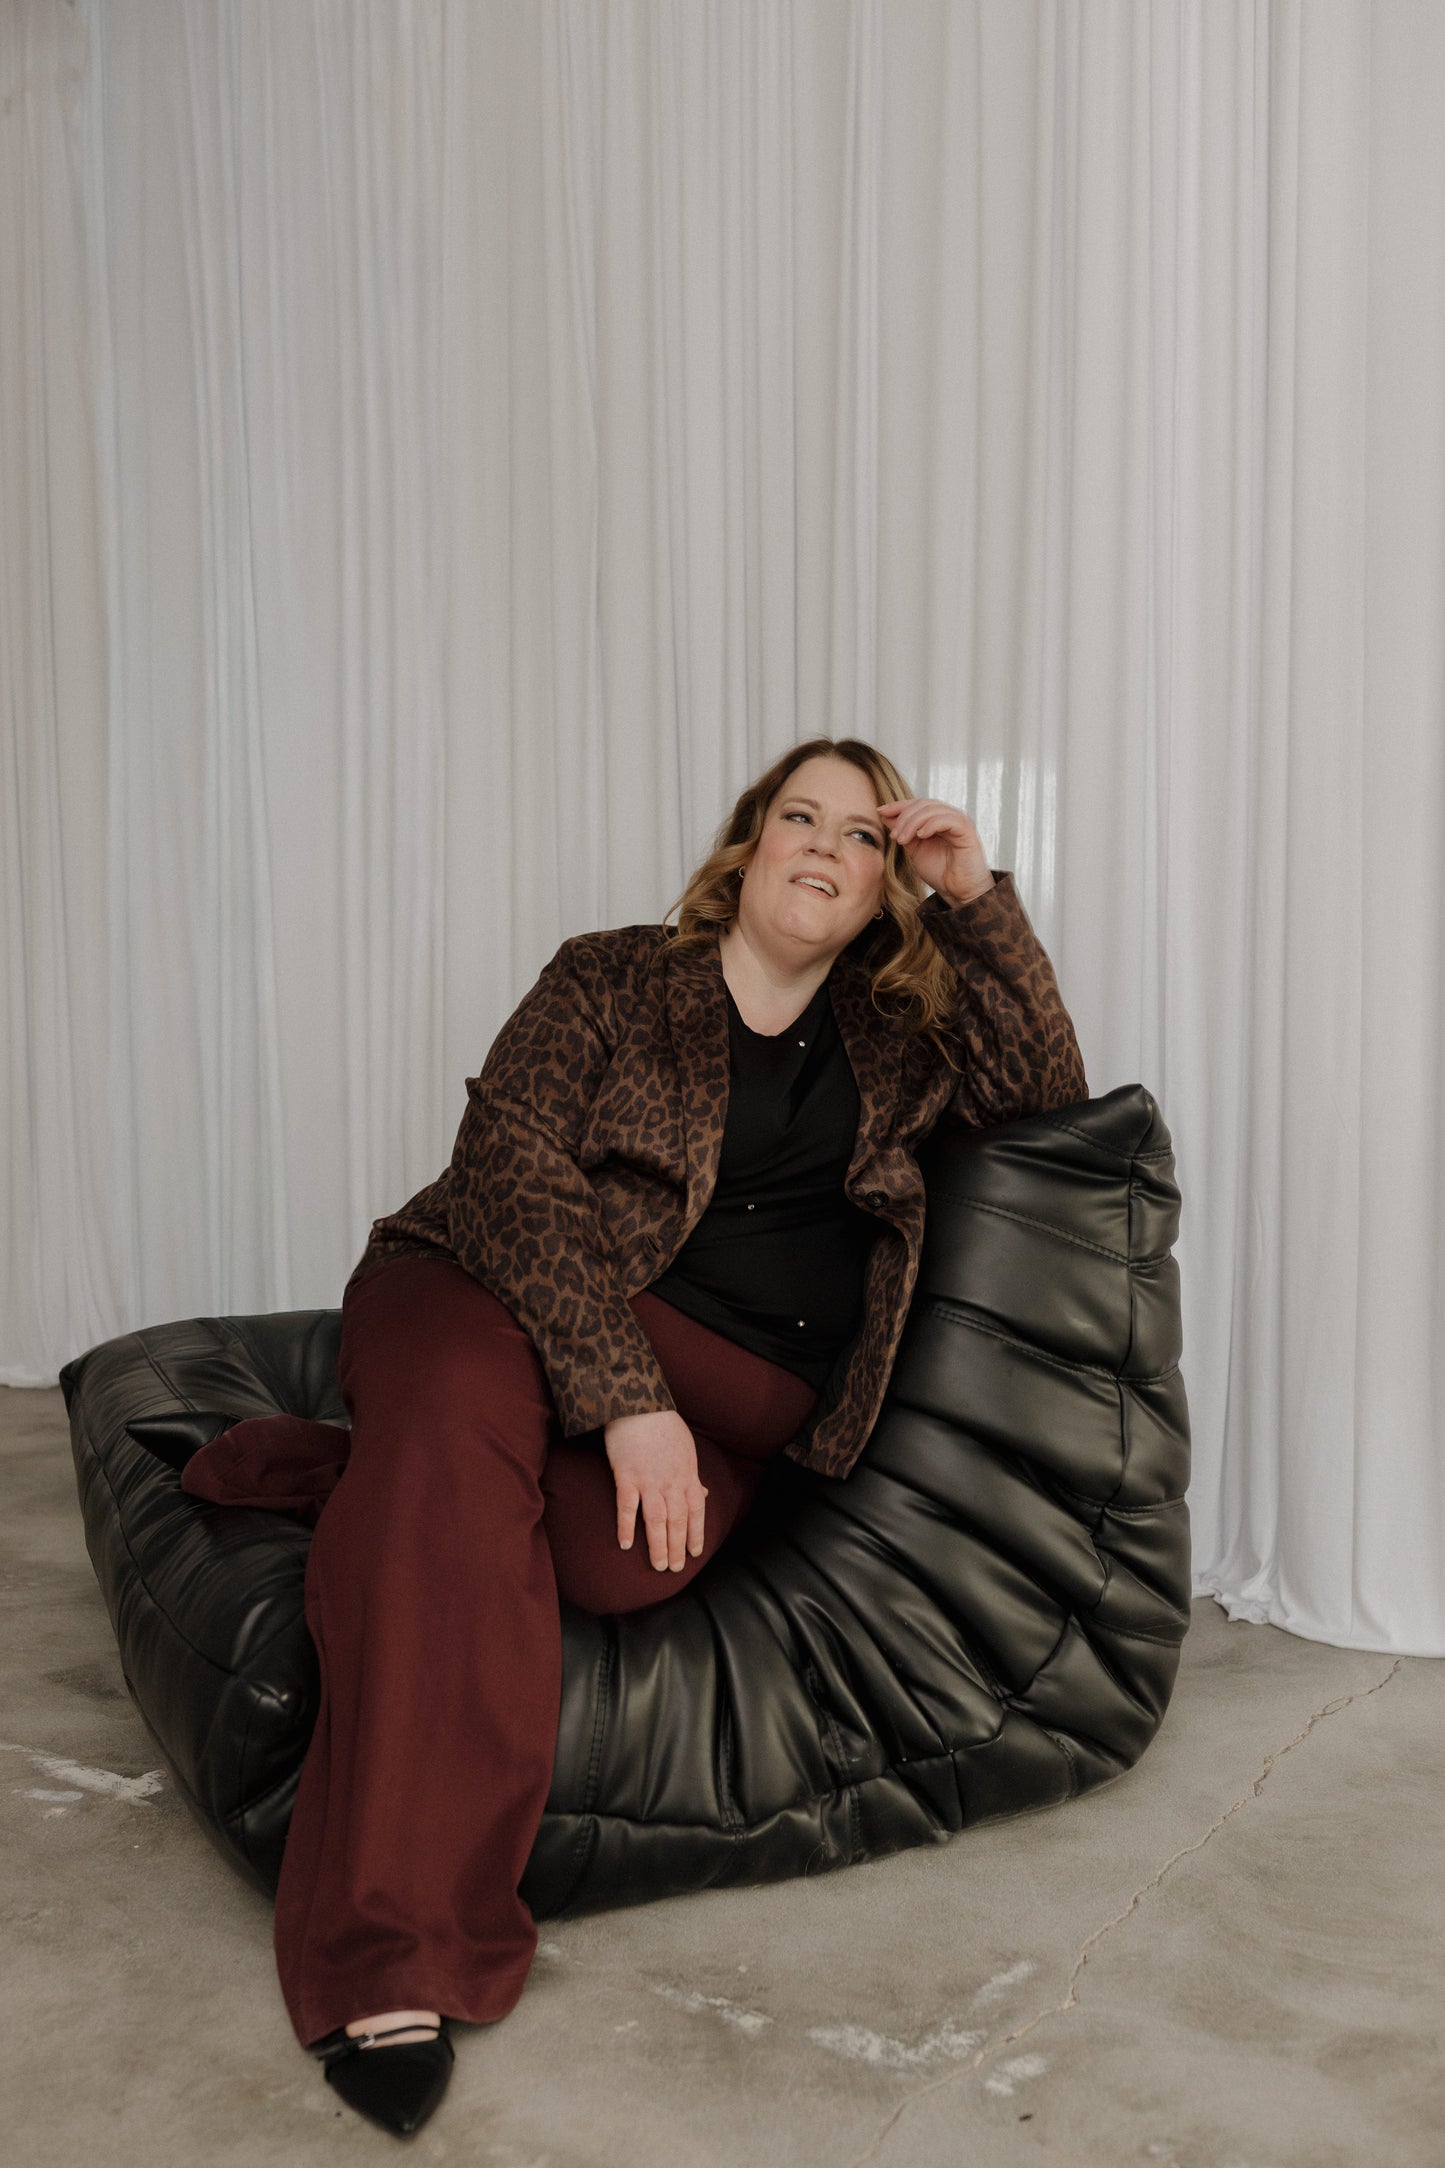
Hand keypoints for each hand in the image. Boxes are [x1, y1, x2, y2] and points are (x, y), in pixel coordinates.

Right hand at [603, 1409, 708, 1571]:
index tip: (695, 1552)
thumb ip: (691, 1475)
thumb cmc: (663, 1425)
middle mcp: (671, 1482)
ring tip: (659, 1565)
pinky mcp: (626, 1476)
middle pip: (677, 1521)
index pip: (696, 1511)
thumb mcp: (686, 1449)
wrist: (639, 1405)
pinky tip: (624, 1544)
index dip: (696, 1533)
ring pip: (657, 1521)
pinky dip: (626, 1527)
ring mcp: (649, 1480)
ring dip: (658, 1545)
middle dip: (678, 1547)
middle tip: (675, 1568)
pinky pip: (627, 1507)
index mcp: (687, 1474)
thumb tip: (701, 1494)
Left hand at [873, 797, 994, 907]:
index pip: (917, 804)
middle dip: (904, 817)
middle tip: (894, 836)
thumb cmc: (940, 872)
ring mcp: (959, 821)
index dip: (898, 805)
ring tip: (903, 839)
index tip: (880, 811)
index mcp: (938, 819)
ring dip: (913, 822)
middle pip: (923, 804)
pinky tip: (920, 836)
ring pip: (933, 809)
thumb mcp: (915, 850)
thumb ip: (904, 833)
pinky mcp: (967, 830)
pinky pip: (947, 819)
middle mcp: (949, 816)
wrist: (958, 892)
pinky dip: (931, 825)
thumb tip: (886, 816)